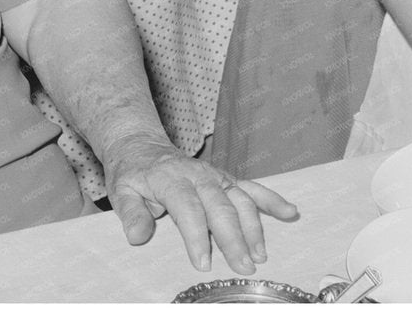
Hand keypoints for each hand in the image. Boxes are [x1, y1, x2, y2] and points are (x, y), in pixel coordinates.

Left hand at [103, 133, 297, 273]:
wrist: (141, 145)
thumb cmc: (132, 172)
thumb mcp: (121, 190)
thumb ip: (131, 213)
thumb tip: (138, 236)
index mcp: (171, 179)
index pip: (188, 209)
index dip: (197, 236)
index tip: (203, 263)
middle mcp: (198, 175)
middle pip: (220, 207)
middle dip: (233, 238)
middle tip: (242, 267)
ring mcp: (216, 176)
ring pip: (240, 199)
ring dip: (253, 227)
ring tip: (260, 255)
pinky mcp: (226, 178)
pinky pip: (252, 187)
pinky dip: (272, 200)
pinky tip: (290, 213)